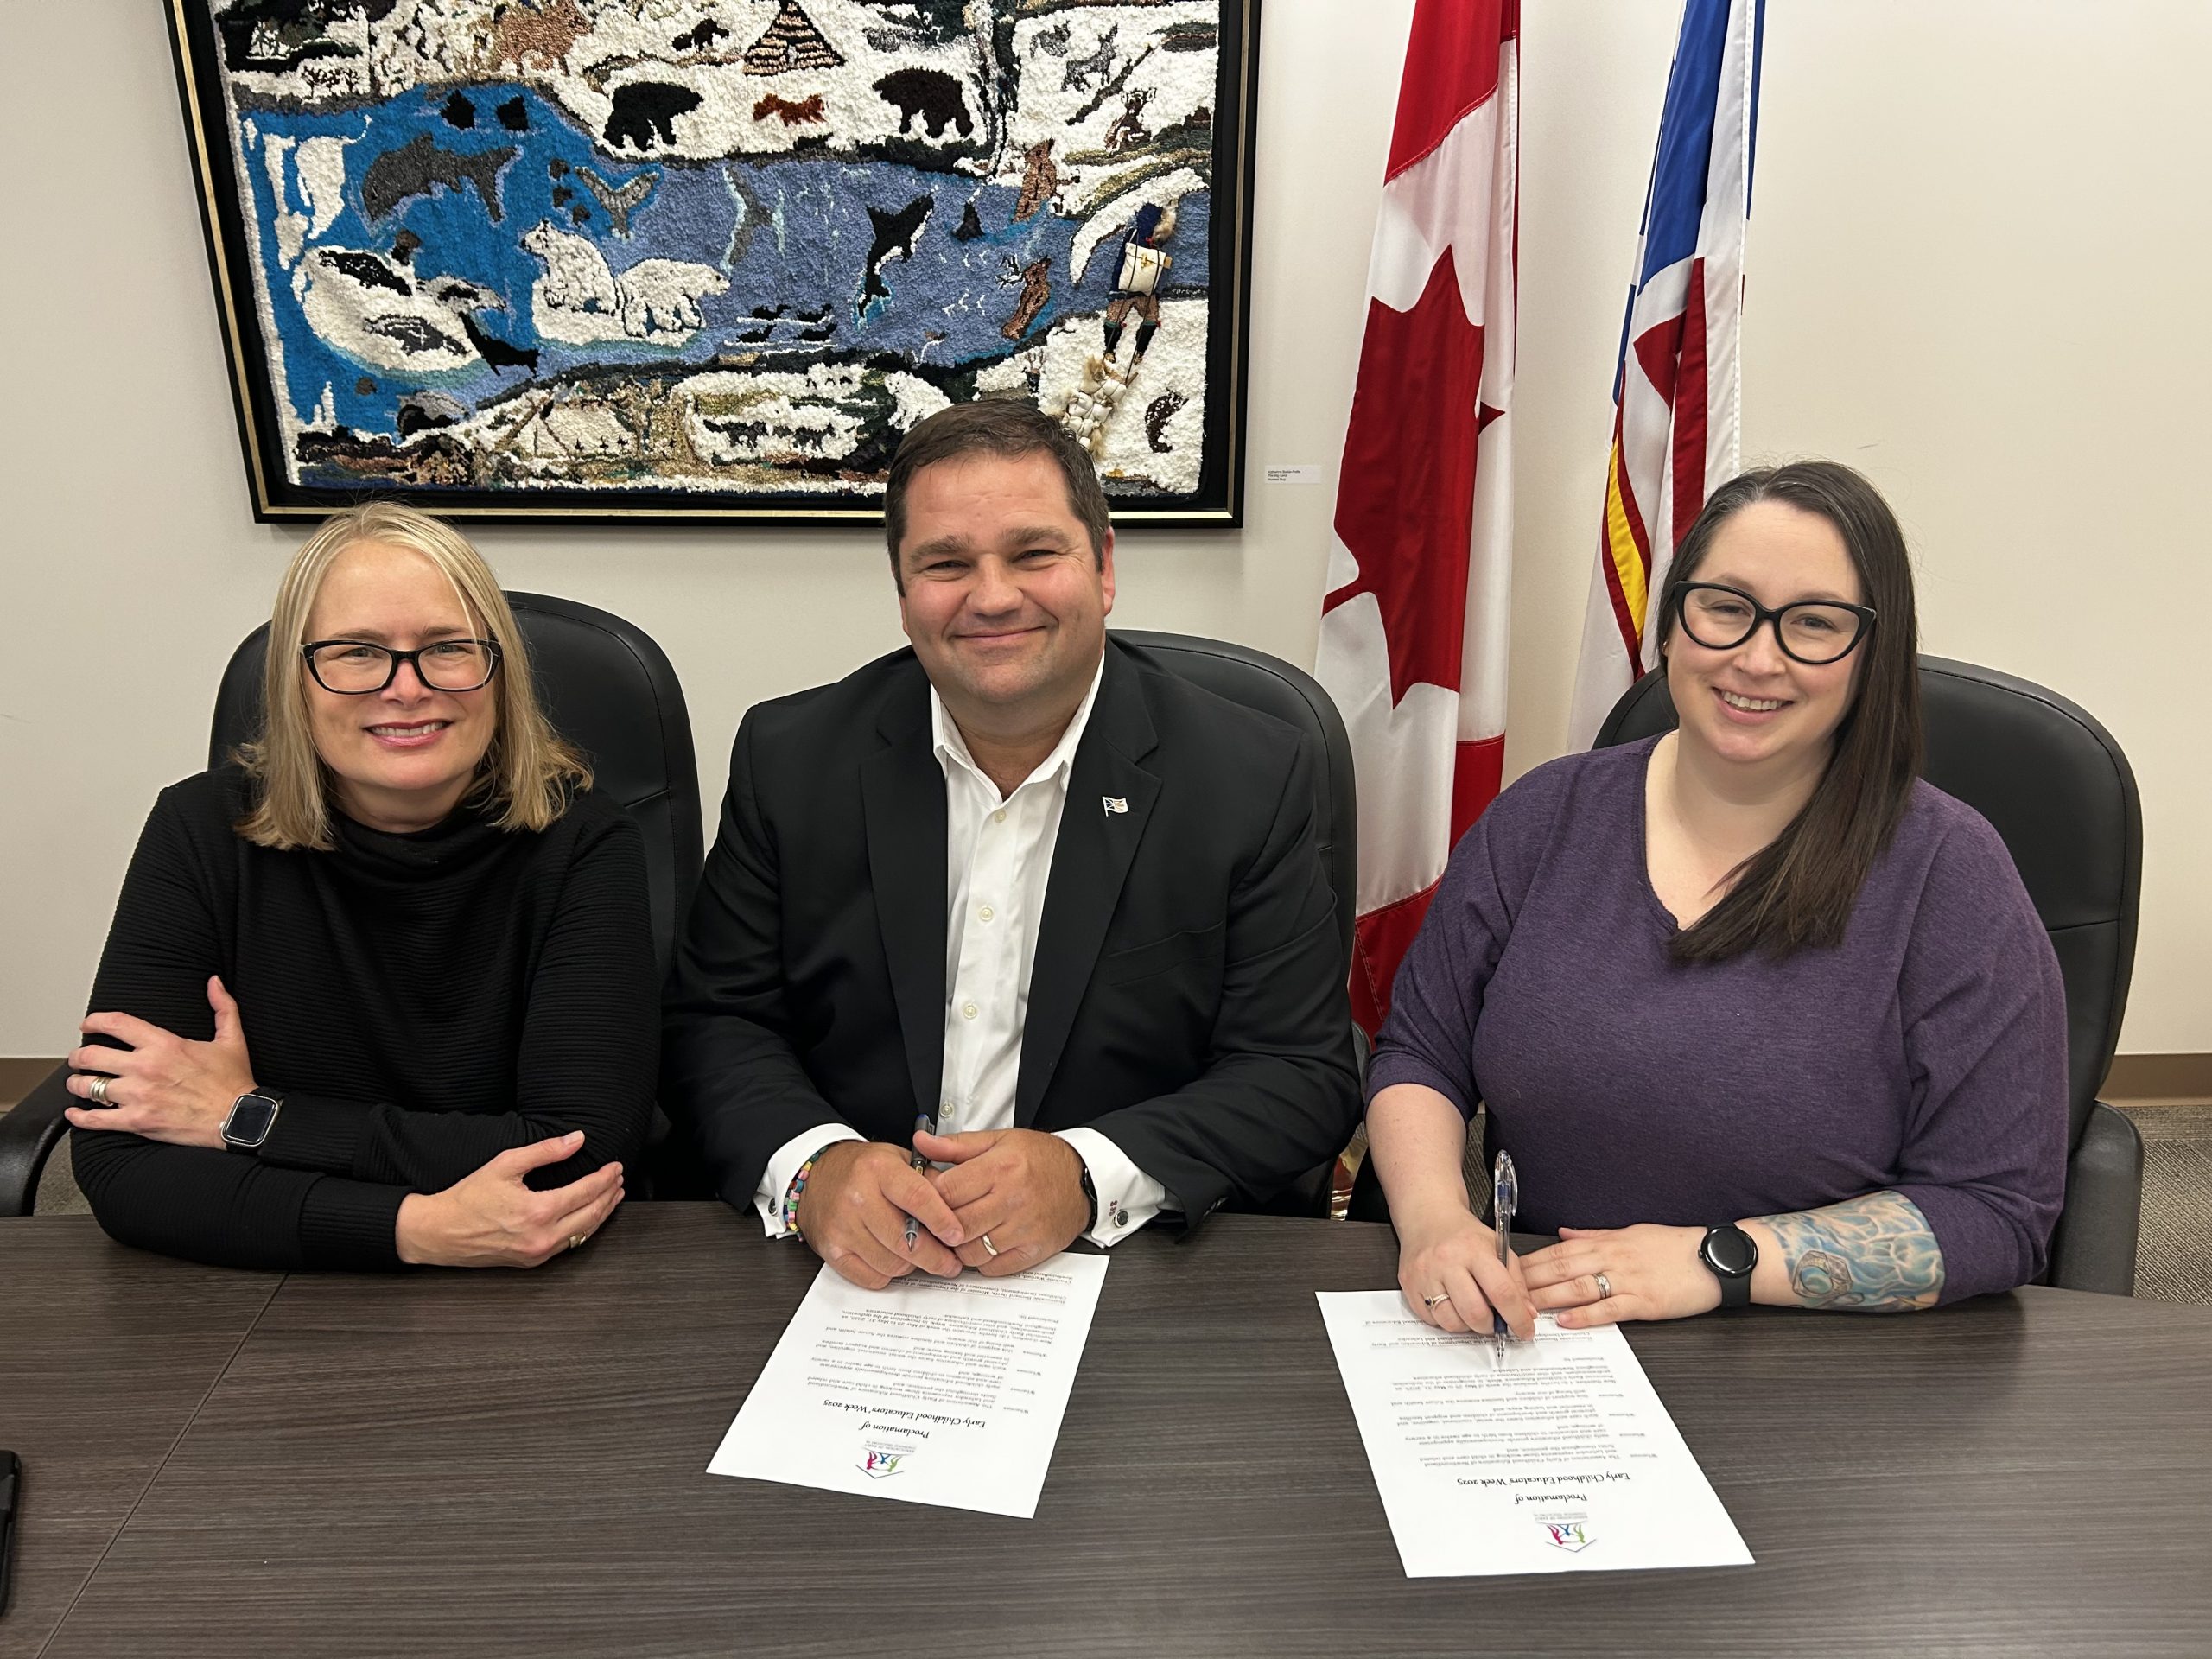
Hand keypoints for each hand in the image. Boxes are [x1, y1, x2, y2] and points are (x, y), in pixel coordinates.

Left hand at [63, 977, 256, 1148]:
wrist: (239, 1118)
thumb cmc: (233, 1082)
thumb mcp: (232, 1039)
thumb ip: (223, 1007)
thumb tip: (215, 983)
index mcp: (164, 1044)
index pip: (116, 1023)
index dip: (95, 1021)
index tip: (89, 1024)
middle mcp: (146, 1067)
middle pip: (92, 1055)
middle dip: (79, 1056)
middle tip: (79, 1058)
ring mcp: (138, 1095)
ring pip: (89, 1087)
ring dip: (78, 1084)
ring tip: (78, 1084)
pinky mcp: (137, 1121)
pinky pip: (96, 1119)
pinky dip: (80, 1116)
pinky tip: (76, 1113)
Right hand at [395, 1132, 624, 1267]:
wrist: (439, 1232)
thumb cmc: (468, 1197)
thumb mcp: (505, 1165)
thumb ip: (544, 1151)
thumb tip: (576, 1139)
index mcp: (538, 1212)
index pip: (587, 1192)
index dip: (605, 1178)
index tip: (615, 1166)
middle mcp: (542, 1237)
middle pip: (593, 1215)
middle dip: (610, 1195)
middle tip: (618, 1179)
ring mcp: (538, 1253)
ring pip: (584, 1233)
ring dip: (602, 1213)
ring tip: (613, 1195)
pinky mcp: (532, 1261)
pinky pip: (568, 1245)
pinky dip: (585, 1228)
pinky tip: (590, 1216)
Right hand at [797, 1140, 964, 1288]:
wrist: (818, 1176)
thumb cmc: (863, 1169)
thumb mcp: (900, 1159)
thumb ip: (930, 1180)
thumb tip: (959, 1208)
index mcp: (879, 1170)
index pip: (918, 1198)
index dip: (942, 1221)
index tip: (957, 1235)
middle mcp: (857, 1197)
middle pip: (906, 1241)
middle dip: (935, 1257)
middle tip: (950, 1262)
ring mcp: (842, 1226)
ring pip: (892, 1264)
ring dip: (913, 1266)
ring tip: (920, 1256)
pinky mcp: (832, 1250)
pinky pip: (871, 1277)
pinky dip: (888, 1274)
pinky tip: (893, 1260)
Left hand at [917, 1127, 1088, 1277]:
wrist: (1083, 1178)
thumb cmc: (1041, 1158)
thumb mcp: (999, 1140)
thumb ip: (956, 1145)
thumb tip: (921, 1142)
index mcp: (1001, 1167)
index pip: (947, 1191)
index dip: (930, 1197)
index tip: (929, 1197)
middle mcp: (1013, 1199)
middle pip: (956, 1224)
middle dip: (941, 1225)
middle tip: (940, 1219)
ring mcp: (1024, 1228)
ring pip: (971, 1251)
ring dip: (959, 1246)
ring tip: (962, 1231)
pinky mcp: (1034, 1250)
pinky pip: (993, 1267)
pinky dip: (982, 1260)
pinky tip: (984, 1242)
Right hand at [1395, 1200, 1536, 1338]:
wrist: (1428, 1216)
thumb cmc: (1464, 1233)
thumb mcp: (1498, 1247)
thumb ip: (1516, 1280)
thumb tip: (1526, 1314)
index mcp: (1474, 1250)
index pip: (1501, 1292)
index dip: (1517, 1318)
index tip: (1525, 1329)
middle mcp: (1447, 1261)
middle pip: (1474, 1313)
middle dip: (1490, 1326)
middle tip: (1494, 1322)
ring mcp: (1425, 1274)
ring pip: (1451, 1321)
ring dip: (1466, 1325)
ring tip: (1471, 1311)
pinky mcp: (1409, 1284)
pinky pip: (1431, 1319)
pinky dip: (1445, 1319)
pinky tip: (1451, 1304)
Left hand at [1521, 1223, 1719, 1327]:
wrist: (1713, 1257)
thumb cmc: (1674, 1246)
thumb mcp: (1631, 1232)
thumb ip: (1595, 1235)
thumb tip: (1564, 1233)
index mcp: (1607, 1242)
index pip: (1559, 1250)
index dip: (1531, 1261)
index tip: (1508, 1270)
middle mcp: (1612, 1258)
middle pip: (1561, 1268)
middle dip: (1530, 1281)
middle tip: (1504, 1293)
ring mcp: (1628, 1280)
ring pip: (1579, 1288)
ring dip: (1549, 1298)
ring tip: (1525, 1308)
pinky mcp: (1645, 1301)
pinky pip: (1610, 1308)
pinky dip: (1586, 1315)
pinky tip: (1566, 1321)